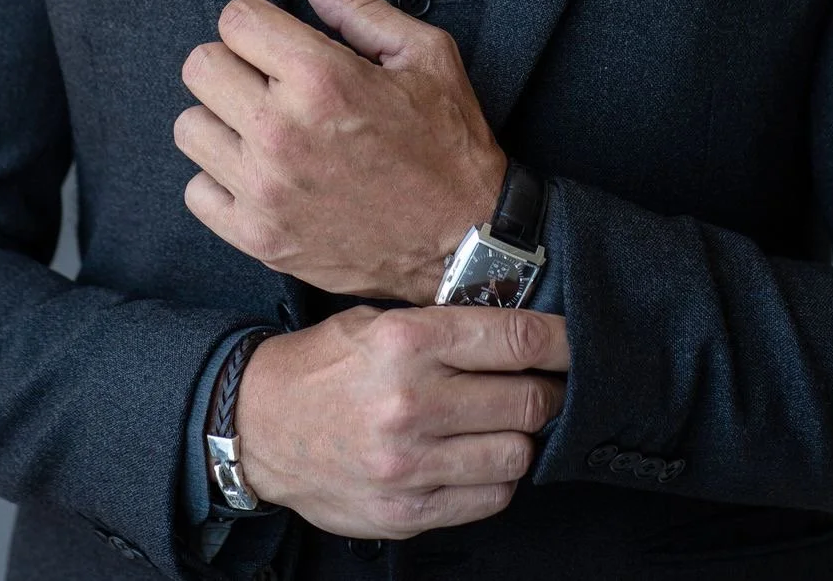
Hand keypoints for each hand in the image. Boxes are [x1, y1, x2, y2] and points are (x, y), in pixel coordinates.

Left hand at [174, 0, 507, 301]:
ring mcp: (265, 190)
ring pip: (190, 128)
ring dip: (223, 121)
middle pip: (200, 67)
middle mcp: (282, 132)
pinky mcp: (259, 238)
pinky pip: (196, 191)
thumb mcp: (423, 55)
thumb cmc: (449, 143)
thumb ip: (356, 6)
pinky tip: (262, 174)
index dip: (258, 21)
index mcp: (322, 78)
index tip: (279, 40)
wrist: (465, 242)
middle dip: (234, 63)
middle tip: (269, 81)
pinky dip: (221, 180)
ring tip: (264, 129)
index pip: (235, 19)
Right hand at [233, 303, 568, 538]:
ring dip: (522, 437)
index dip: (558, 340)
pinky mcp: (407, 511)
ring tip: (507, 422)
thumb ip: (442, 325)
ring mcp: (410, 464)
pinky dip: (497, 478)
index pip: (513, 337)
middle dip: (548, 391)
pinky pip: (488, 498)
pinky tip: (479, 457)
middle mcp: (412, 402)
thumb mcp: (376, 321)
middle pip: (527, 400)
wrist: (259, 427)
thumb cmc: (324, 366)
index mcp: (407, 341)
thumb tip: (515, 325)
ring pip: (517, 454)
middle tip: (546, 384)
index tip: (574, 341)